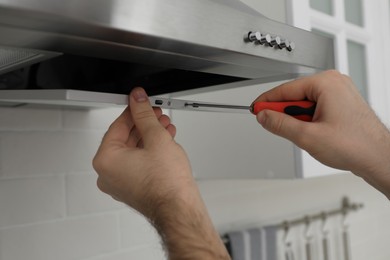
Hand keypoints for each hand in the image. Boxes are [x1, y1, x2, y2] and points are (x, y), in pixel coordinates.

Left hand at [93, 87, 229, 258]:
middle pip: (125, 138)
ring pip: (133, 151)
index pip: (117, 126)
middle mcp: (108, 174)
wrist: (179, 208)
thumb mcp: (156, 138)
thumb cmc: (166, 184)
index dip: (133, 110)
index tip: (140, 102)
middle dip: (144, 124)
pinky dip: (149, 151)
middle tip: (157, 114)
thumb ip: (144, 115)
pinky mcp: (132, 188)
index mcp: (106, 161)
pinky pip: (137, 163)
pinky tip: (164, 141)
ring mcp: (120, 183)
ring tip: (165, 127)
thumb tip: (138, 100)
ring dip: (149, 136)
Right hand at [253, 70, 389, 196]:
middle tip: (279, 128)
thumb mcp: (307, 136)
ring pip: (305, 103)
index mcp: (326, 83)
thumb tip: (265, 116)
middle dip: (286, 114)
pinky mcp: (341, 103)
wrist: (379, 158)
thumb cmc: (356, 145)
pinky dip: (309, 120)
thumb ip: (280, 124)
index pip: (285, 89)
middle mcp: (334, 83)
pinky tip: (314, 133)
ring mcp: (339, 93)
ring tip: (308, 136)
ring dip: (299, 119)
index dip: (266, 101)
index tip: (255, 109)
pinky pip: (316, 107)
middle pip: (295, 96)